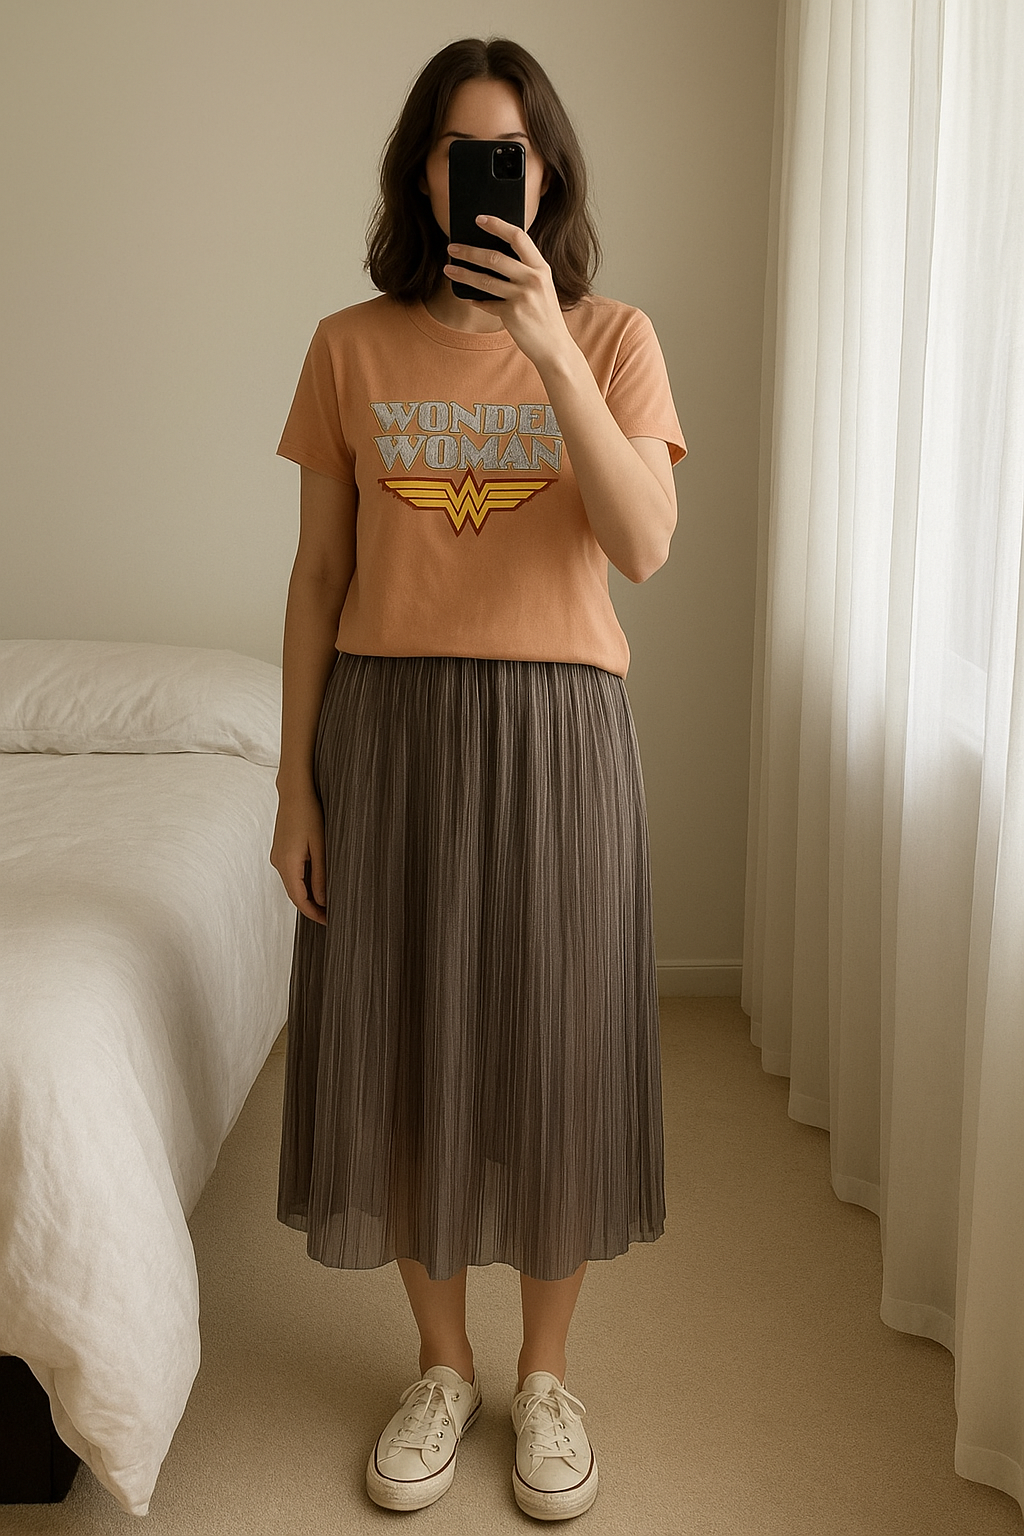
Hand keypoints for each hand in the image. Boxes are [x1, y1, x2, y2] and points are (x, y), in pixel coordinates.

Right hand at [270, 787, 327, 924]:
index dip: (314, 914)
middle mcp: (278, 863)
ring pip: (292, 884)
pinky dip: (303, 883)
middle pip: (294, 895)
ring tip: (327, 903)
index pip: (299, 900)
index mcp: (287, 864)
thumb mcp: (321, 846)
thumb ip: (321, 875)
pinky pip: (291, 873)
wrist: (294, 791)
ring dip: (307, 896)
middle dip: (311, 908)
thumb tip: (323, 901)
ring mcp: (277, 856)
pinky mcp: (280, 850)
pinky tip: (317, 884)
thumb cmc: (310, 814)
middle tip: (331, 916)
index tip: (329, 922)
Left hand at [444, 215, 575, 373]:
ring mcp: (523, 297)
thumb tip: (492, 258)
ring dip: (463, 273)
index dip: (497, 225)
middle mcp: (533, 279)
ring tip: (448, 269)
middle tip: (452, 247)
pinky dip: (476, 300)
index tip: (479, 219)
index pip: (518, 237)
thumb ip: (524, 272)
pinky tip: (467, 297)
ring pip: (485, 280)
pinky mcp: (513, 314)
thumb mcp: (542, 288)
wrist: (555, 348)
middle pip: (495, 257)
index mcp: (542, 267)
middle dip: (469, 251)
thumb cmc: (545, 316)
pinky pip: (487, 303)